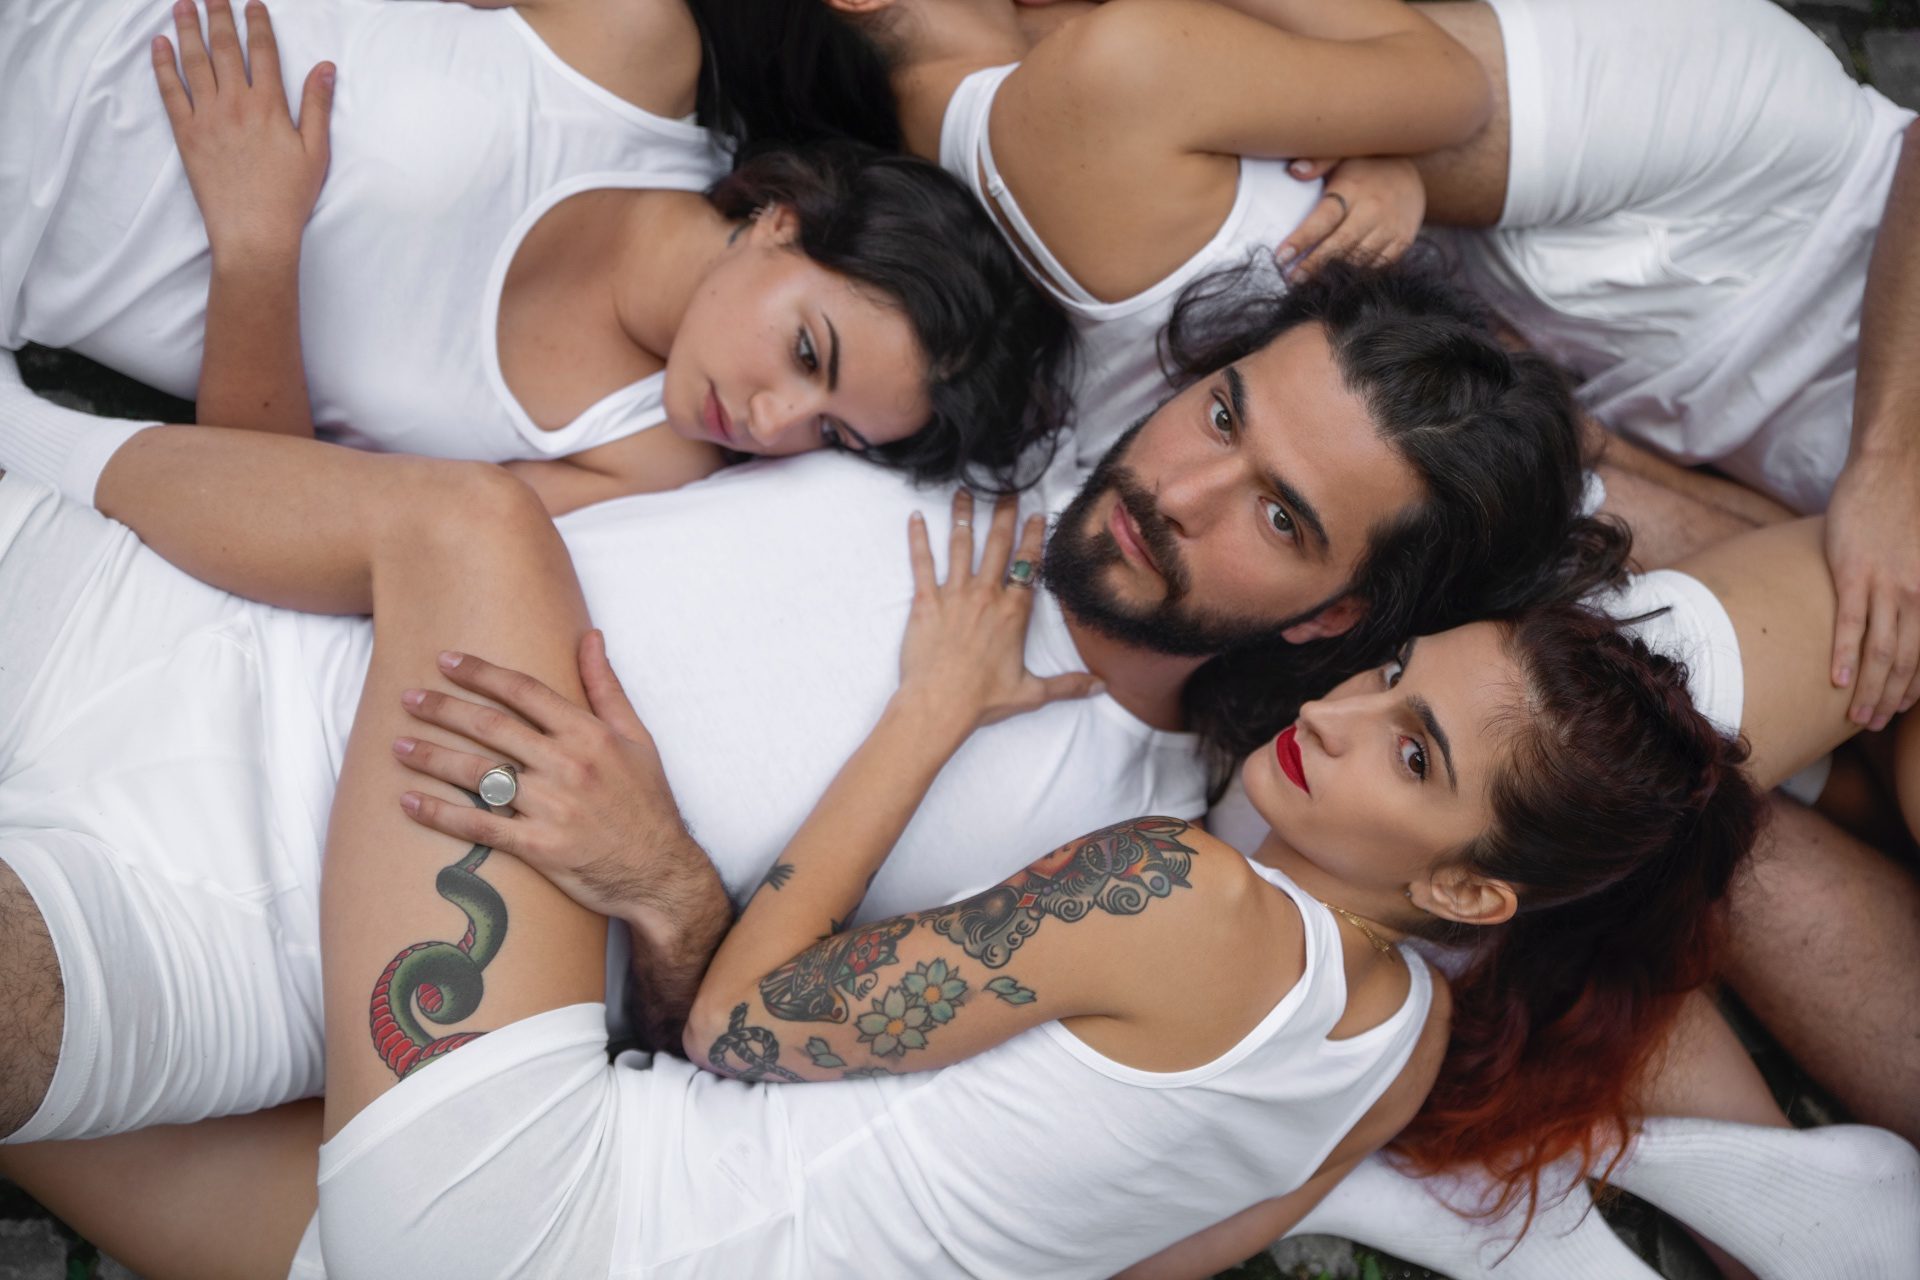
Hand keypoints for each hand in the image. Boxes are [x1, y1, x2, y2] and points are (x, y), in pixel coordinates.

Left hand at [153, 0, 333, 262]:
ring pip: (195, 61)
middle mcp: (236, 103)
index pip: (263, 52)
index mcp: (270, 105)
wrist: (254, 232)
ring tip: (183, 4)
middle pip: (226, 47)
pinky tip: (159, 44)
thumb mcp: (316, 152)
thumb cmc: (289, 197)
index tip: (252, 3)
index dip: (258, 23)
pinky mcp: (186, 133)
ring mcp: (207, 116)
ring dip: (188, 28)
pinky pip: (171, 91)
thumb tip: (325, 68)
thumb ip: (318, 105)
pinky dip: (163, 65)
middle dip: (219, 14)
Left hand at [393, 631, 705, 923]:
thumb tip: (589, 636)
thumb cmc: (647, 803)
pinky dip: (439, 814)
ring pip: (478, 774)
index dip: (481, 673)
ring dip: (432, 757)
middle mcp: (567, 766)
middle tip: (408, 698)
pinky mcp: (538, 848)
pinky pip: (478, 826)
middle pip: (492, 728)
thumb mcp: (638, 738)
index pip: (524, 692)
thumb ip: (606, 687)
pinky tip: (409, 801)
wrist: (660, 873)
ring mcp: (551, 808)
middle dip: (444, 709)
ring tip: (398, 744)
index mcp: (589, 735)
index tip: (445, 660)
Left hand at [895, 491, 1102, 732]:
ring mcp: (954, 594)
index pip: (1028, 566)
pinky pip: (921, 563)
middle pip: (997, 545)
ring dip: (963, 516)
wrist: (939, 704)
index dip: (1032, 538)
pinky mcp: (925, 601)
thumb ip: (1067, 686)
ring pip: (961, 546)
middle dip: (1003, 515)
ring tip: (963, 490)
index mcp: (1014, 612)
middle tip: (1006, 489)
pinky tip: (915, 517)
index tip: (1035, 514)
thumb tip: (1101, 687)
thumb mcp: (1031, 693)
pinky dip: (918, 539)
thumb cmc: (983, 699)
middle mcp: (986, 595)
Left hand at [1275, 156, 1424, 280]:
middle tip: (1292, 279)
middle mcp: (1373, 210)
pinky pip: (1378, 266)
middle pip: (1340, 244)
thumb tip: (1294, 171)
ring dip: (1334, 273)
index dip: (1302, 239)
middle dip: (1313, 265)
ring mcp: (1391, 227)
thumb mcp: (1342, 155)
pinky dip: (1358, 274)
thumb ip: (1318, 162)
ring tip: (1311, 283)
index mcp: (1353, 189)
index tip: (1280, 257)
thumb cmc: (1365, 167)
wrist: (1413, 172)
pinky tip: (1340, 278)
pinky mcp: (1402, 241)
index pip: (1324, 218)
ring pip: (1358, 259)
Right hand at [1825, 452, 1919, 728]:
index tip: (1900, 709)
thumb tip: (1906, 609)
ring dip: (1870, 690)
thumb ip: (1919, 587)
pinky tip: (1838, 681)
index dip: (1915, 686)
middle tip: (1874, 724)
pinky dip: (1845, 656)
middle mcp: (1919, 596)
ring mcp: (1886, 586)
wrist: (1896, 467)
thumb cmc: (1911, 507)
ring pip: (1880, 652)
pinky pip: (1850, 625)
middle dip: (1891, 698)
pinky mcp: (1854, 574)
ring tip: (1858, 717)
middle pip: (1905, 661)